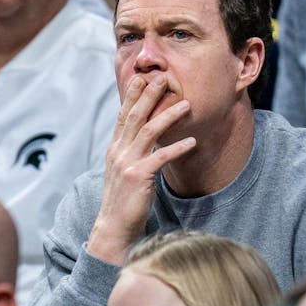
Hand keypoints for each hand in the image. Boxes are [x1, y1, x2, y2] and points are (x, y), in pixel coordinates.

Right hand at [87, 76, 195, 264]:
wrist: (114, 227)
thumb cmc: (124, 201)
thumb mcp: (124, 172)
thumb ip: (132, 153)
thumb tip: (147, 139)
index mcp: (114, 149)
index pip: (122, 116)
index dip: (131, 96)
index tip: (140, 78)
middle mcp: (117, 153)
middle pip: (133, 117)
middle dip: (148, 96)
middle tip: (162, 78)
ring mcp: (126, 164)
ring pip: (147, 131)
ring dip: (168, 116)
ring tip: (186, 104)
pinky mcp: (138, 177)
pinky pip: (160, 158)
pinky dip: (177, 148)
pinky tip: (191, 142)